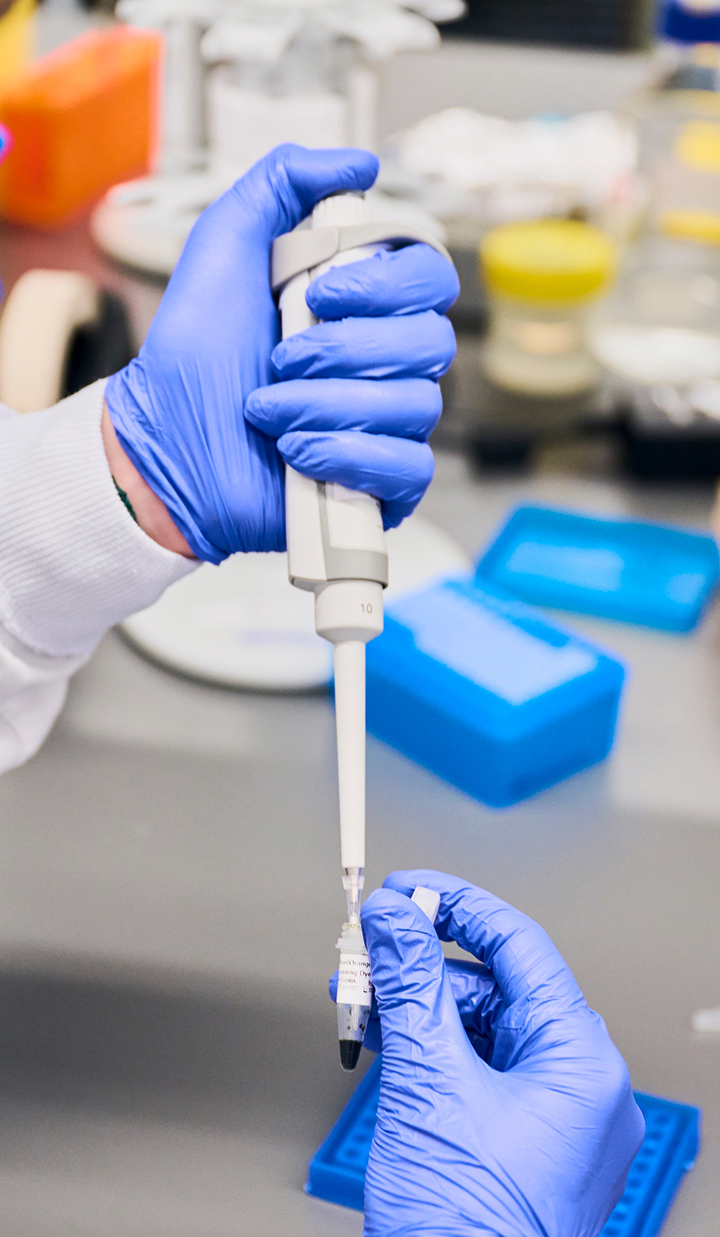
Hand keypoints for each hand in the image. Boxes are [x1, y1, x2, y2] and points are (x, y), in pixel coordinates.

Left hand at [105, 144, 457, 562]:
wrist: (165, 441)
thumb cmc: (193, 355)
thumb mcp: (225, 243)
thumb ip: (282, 183)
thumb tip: (359, 163)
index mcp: (365, 306)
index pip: (431, 278)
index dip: (386, 284)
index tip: (321, 292)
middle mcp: (386, 364)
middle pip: (432, 342)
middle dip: (344, 349)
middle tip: (281, 358)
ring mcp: (388, 427)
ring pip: (415, 405)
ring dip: (326, 403)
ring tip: (268, 409)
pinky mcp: (381, 487)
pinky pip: (409, 468)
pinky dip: (348, 455)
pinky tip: (296, 452)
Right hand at [336, 870, 644, 1236]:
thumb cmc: (466, 1231)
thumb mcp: (428, 1085)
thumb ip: (411, 988)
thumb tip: (395, 919)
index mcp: (580, 1060)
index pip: (519, 945)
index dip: (455, 906)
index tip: (406, 888)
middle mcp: (577, 1082)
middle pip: (495, 985)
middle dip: (421, 962)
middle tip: (369, 941)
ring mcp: (551, 1114)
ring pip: (479, 1026)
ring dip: (414, 1004)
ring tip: (359, 992)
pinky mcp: (520, 1138)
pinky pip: (475, 1066)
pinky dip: (426, 1046)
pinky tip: (381, 1033)